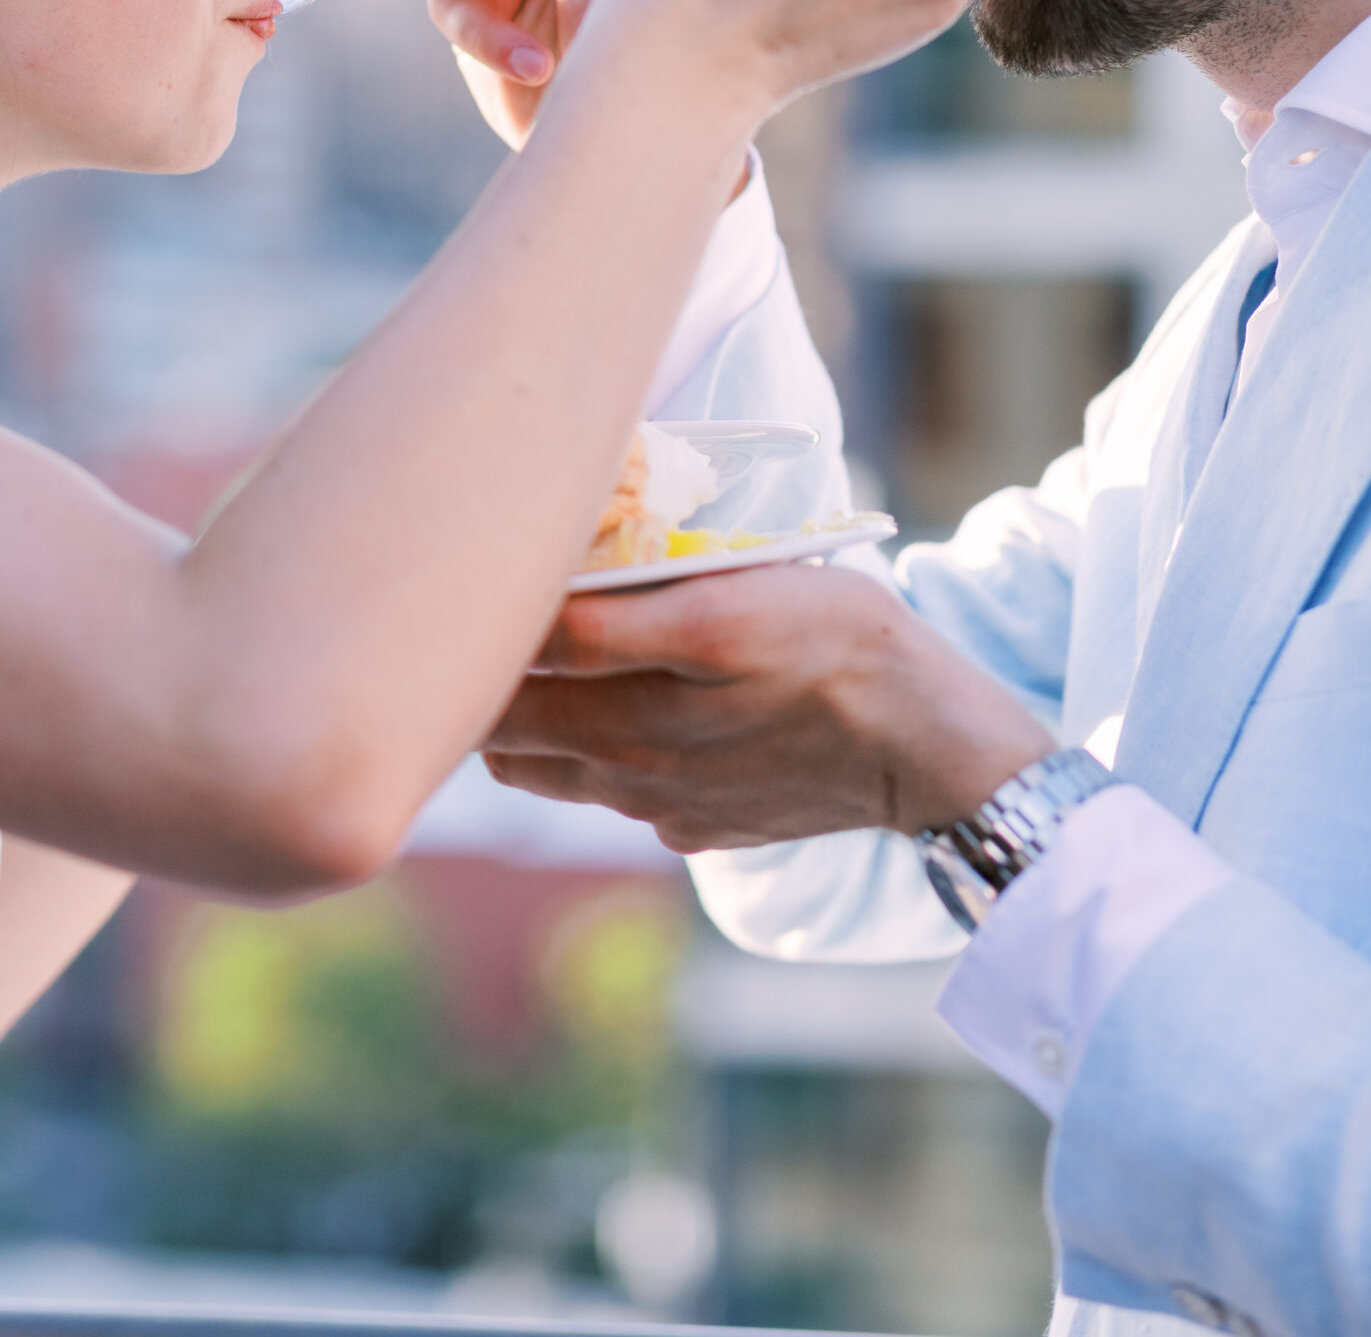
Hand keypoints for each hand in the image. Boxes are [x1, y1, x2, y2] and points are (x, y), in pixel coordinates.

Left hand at [483, 561, 1049, 852]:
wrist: (926, 744)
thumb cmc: (837, 639)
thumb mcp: (735, 596)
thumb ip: (619, 608)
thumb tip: (530, 602)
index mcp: (638, 695)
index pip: (509, 666)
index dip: (477, 623)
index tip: (474, 574)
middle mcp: (636, 758)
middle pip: (504, 725)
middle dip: (482, 677)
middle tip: (485, 616)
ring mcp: (657, 802)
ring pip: (539, 766)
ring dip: (525, 720)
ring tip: (540, 663)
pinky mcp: (686, 827)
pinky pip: (602, 793)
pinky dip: (590, 754)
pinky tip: (624, 708)